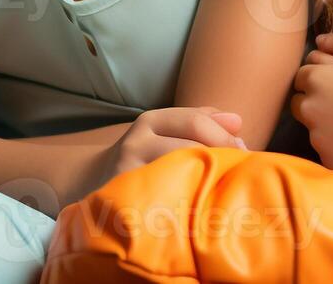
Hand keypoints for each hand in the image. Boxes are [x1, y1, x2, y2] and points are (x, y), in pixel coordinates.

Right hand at [69, 106, 246, 201]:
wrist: (88, 179)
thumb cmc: (143, 154)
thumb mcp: (165, 129)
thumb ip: (202, 120)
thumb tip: (238, 122)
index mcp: (150, 121)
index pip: (195, 122)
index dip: (224, 138)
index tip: (245, 152)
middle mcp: (135, 143)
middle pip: (188, 148)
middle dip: (220, 161)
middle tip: (237, 176)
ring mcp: (127, 173)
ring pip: (176, 176)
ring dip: (204, 185)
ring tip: (220, 193)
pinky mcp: (124, 201)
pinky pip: (162, 203)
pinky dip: (183, 205)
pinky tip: (196, 211)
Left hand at [290, 30, 332, 171]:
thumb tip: (319, 40)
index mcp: (316, 79)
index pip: (301, 76)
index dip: (321, 77)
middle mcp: (309, 108)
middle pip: (299, 102)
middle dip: (315, 100)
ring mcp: (317, 137)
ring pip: (312, 127)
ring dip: (325, 123)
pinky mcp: (328, 160)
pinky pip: (326, 149)